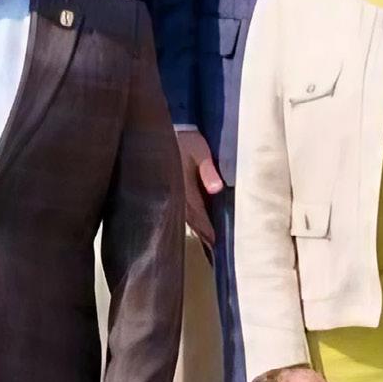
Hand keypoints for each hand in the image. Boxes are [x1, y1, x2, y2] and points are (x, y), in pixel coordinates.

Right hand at [176, 127, 224, 249]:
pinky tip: (198, 227)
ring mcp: (173, 194)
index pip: (199, 215)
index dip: (209, 229)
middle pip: (193, 221)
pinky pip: (182, 211)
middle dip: (204, 235)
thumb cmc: (186, 140)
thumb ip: (208, 169)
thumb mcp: (199, 150)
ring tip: (209, 244)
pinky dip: (192, 221)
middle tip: (216, 250)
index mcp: (184, 188)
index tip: (217, 243)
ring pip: (186, 218)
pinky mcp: (171, 191)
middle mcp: (177, 195)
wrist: (165, 132)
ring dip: (198, 230)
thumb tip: (216, 189)